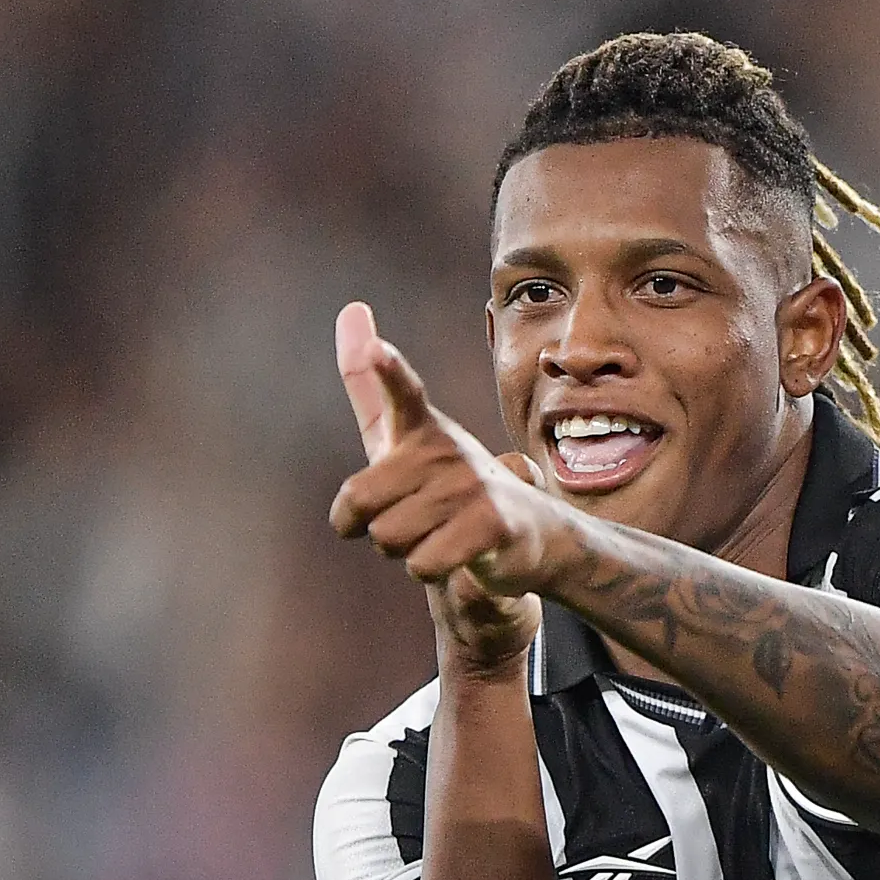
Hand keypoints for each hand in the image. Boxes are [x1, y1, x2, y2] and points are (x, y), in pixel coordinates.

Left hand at [329, 301, 566, 669]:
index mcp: (422, 429)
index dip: (387, 371)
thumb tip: (351, 308)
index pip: (402, 393)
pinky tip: (460, 556)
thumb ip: (370, 384)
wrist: (527, 536)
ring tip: (440, 535)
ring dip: (408, 552)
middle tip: (416, 519)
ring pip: (389, 539)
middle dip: (376, 527)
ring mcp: (473, 486)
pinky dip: (434, 571)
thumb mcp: (403, 436)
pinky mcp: (493, 524)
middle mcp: (448, 451)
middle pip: (360, 503)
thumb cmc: (448, 485)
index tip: (378, 350)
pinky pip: (424, 564)